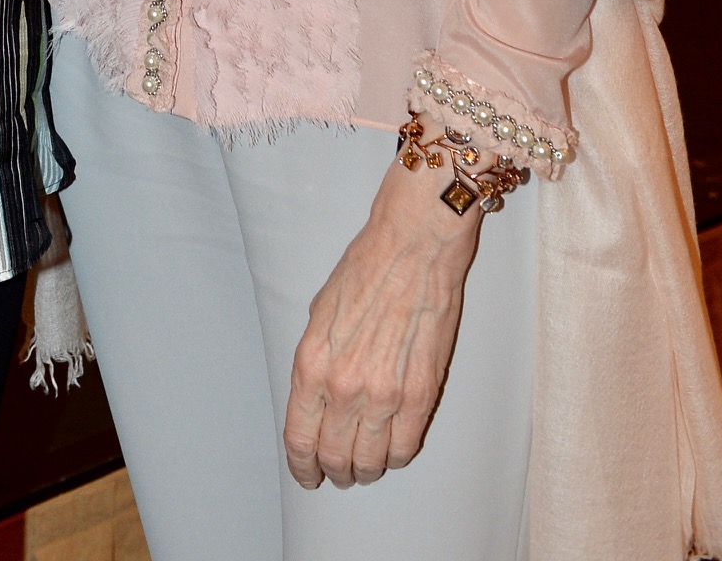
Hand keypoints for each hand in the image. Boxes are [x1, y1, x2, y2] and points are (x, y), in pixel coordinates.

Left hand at [283, 151, 479, 490]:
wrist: (413, 247)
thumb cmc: (365, 269)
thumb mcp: (318, 313)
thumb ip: (315, 362)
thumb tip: (316, 401)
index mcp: (312, 363)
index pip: (300, 439)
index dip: (302, 466)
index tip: (307, 474)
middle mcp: (345, 386)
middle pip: (335, 457)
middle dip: (333, 470)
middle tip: (337, 470)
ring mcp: (386, 394)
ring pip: (371, 461)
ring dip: (365, 470)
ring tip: (365, 464)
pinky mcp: (422, 393)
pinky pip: (406, 447)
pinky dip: (395, 456)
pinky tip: (391, 449)